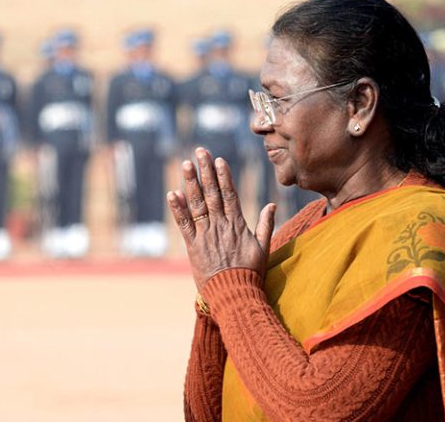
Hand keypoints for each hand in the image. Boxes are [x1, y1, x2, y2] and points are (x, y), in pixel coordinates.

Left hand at [167, 148, 275, 289]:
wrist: (234, 293)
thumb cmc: (250, 272)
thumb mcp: (263, 247)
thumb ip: (266, 225)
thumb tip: (272, 204)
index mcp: (237, 224)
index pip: (229, 194)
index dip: (223, 176)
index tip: (219, 160)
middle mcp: (220, 225)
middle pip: (212, 193)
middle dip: (205, 171)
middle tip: (199, 152)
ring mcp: (205, 234)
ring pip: (197, 204)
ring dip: (190, 183)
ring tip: (186, 164)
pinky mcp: (193, 245)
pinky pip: (184, 224)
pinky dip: (178, 209)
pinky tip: (172, 194)